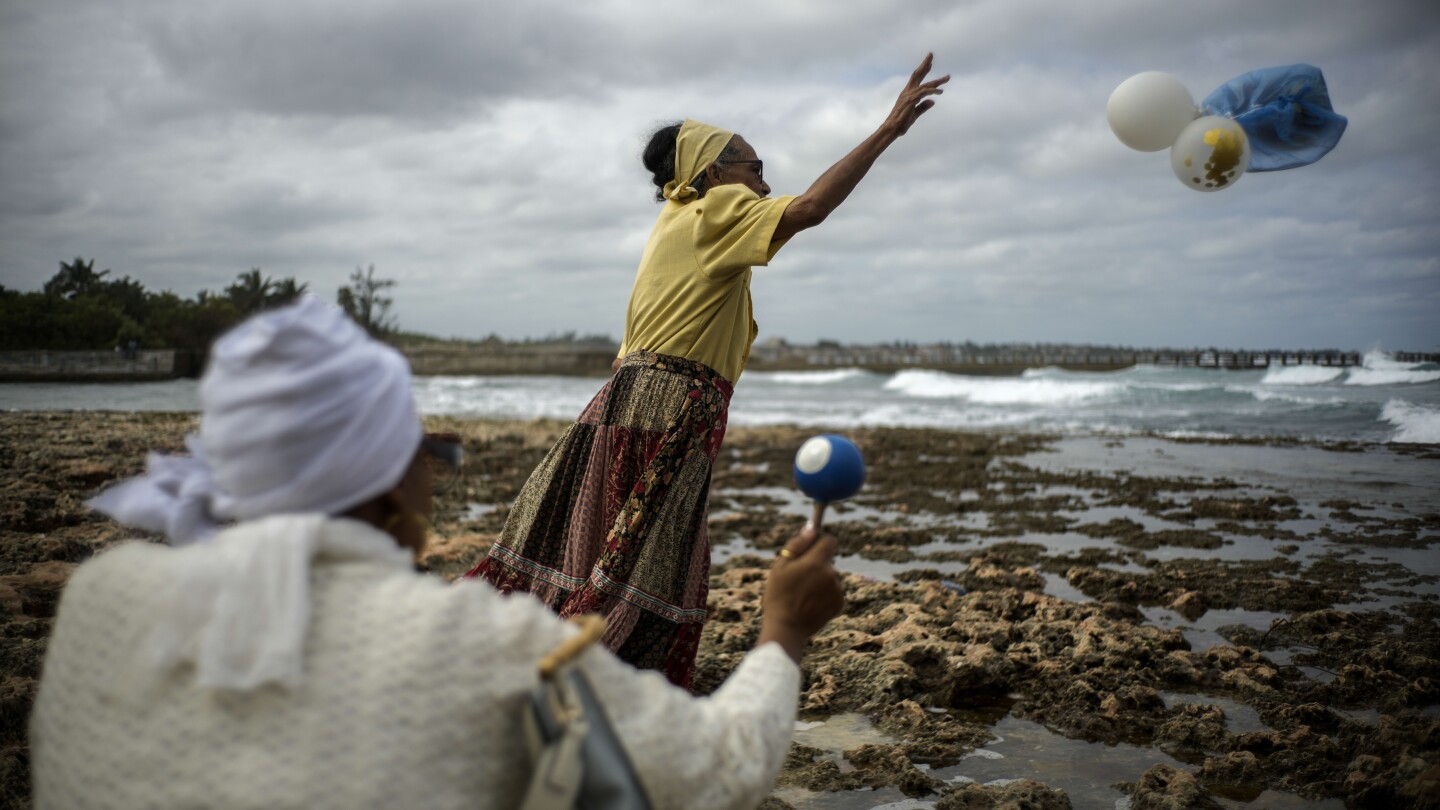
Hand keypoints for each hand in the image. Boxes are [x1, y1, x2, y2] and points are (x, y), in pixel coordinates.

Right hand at [758, 524, 844, 661]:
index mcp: (816, 562)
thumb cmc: (778, 595)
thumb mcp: (780, 566)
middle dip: (816, 565)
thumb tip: (811, 528)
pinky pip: (833, 592)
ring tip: (802, 595)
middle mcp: (831, 574)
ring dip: (820, 581)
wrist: (786, 628)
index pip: (829, 541)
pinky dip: (825, 596)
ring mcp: (837, 590)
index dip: (820, 542)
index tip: (810, 548)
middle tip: (798, 579)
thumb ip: (797, 545)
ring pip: (830, 577)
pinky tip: (810, 604)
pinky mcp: (840, 604)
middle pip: (827, 561)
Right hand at [883, 52, 948, 137]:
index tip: (930, 63)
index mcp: (907, 94)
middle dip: (925, 64)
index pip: (917, 79)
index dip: (923, 70)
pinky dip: (932, 91)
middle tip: (931, 54)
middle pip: (917, 74)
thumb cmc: (900, 124)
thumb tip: (932, 101)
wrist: (891, 129)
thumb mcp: (915, 114)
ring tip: (947, 78)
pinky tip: (940, 91)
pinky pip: (924, 93)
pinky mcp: (911, 100)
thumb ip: (923, 107)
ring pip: (925, 84)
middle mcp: (907, 92)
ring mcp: (908, 95)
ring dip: (937, 81)